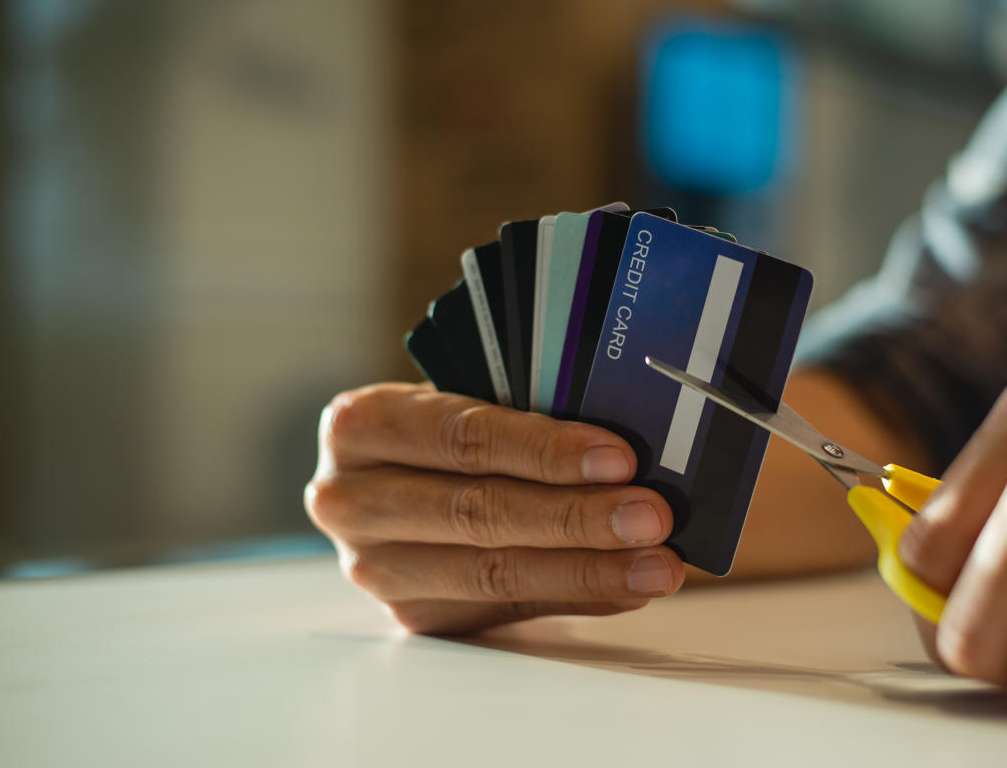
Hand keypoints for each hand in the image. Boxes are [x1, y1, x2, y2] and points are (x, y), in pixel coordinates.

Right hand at [306, 383, 683, 634]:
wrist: (400, 472)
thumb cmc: (447, 424)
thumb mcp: (466, 393)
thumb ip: (525, 410)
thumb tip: (626, 451)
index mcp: (361, 424)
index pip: (461, 436)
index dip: (543, 449)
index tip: (618, 458)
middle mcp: (351, 500)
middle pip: (477, 512)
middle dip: (576, 516)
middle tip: (650, 516)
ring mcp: (375, 566)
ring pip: (492, 572)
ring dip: (588, 568)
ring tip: (655, 563)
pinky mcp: (413, 613)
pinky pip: (506, 606)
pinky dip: (577, 595)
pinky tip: (625, 585)